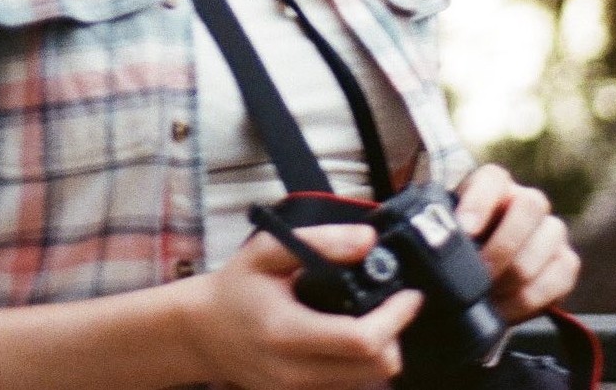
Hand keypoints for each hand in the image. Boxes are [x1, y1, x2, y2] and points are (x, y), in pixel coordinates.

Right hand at [180, 223, 421, 389]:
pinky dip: (362, 365)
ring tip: (372, 316)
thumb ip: (320, 241)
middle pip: (376, 369)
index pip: (361, 341)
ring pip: (368, 383)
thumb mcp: (268, 249)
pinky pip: (350, 388)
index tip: (410, 295)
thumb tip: (368, 240)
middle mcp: (295, 374)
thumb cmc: (237, 286)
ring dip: (381, 351)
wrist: (205, 332)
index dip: (395, 318)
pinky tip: (351, 337)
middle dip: (395, 335)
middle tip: (392, 303)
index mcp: (288, 333)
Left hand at [455, 164, 580, 323]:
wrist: (477, 282)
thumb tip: (434, 242)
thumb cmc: (458, 251)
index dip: (480, 203)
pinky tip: (505, 308)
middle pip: (530, 206)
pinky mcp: (566, 261)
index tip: (466, 232)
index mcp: (493, 184)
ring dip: (516, 276)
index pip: (494, 179)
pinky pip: (562, 274)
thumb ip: (442, 231)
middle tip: (479, 276)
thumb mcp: (444, 234)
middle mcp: (526, 200)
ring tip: (489, 296)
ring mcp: (551, 229)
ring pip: (548, 240)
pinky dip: (532, 297)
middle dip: (502, 247)